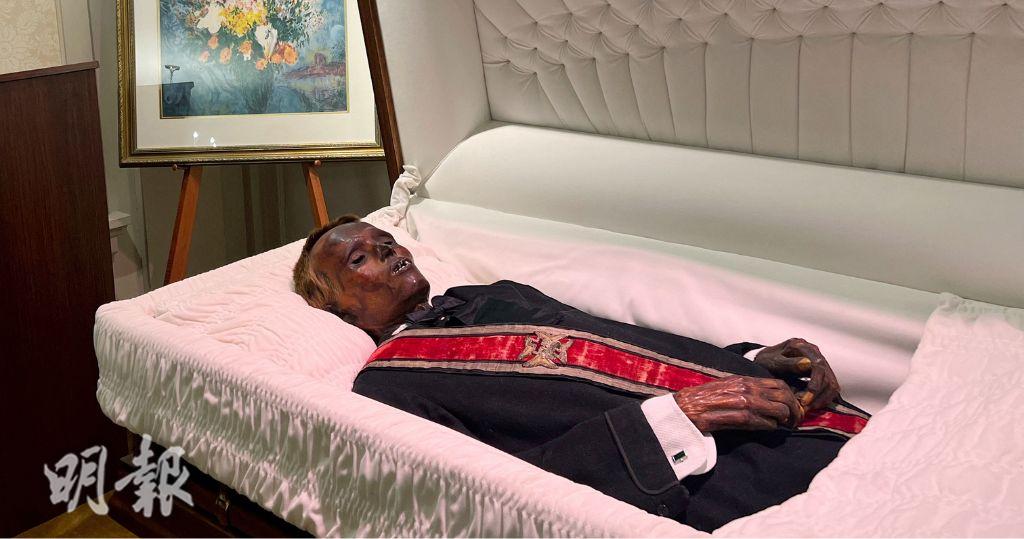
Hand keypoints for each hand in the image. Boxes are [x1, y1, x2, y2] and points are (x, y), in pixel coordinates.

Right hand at [673, 376, 803, 433]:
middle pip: (784, 396)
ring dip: (785, 420)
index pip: (779, 384)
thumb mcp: (727, 387)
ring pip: (778, 410)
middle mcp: (747, 388)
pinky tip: (769, 429)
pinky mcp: (738, 417)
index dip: (791, 396)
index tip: (793, 407)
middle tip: (795, 420)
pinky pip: (764, 423)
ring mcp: (743, 402)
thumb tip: (765, 398)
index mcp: (745, 380)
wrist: (685, 407)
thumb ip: (746, 390)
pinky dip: (771, 427)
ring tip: (785, 426)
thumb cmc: (704, 399)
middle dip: (794, 410)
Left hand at [753, 338, 839, 411]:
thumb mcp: (772, 362)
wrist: (765, 361)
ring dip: (821, 399)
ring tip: (806, 408)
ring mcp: (819, 361)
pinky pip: (830, 387)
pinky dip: (823, 398)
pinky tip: (811, 405)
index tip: (804, 400)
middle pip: (827, 376)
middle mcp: (814, 352)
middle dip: (817, 396)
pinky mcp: (822, 372)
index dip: (814, 385)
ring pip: (831, 384)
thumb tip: (808, 363)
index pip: (818, 366)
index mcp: (802, 346)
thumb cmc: (766, 361)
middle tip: (803, 408)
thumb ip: (789, 363)